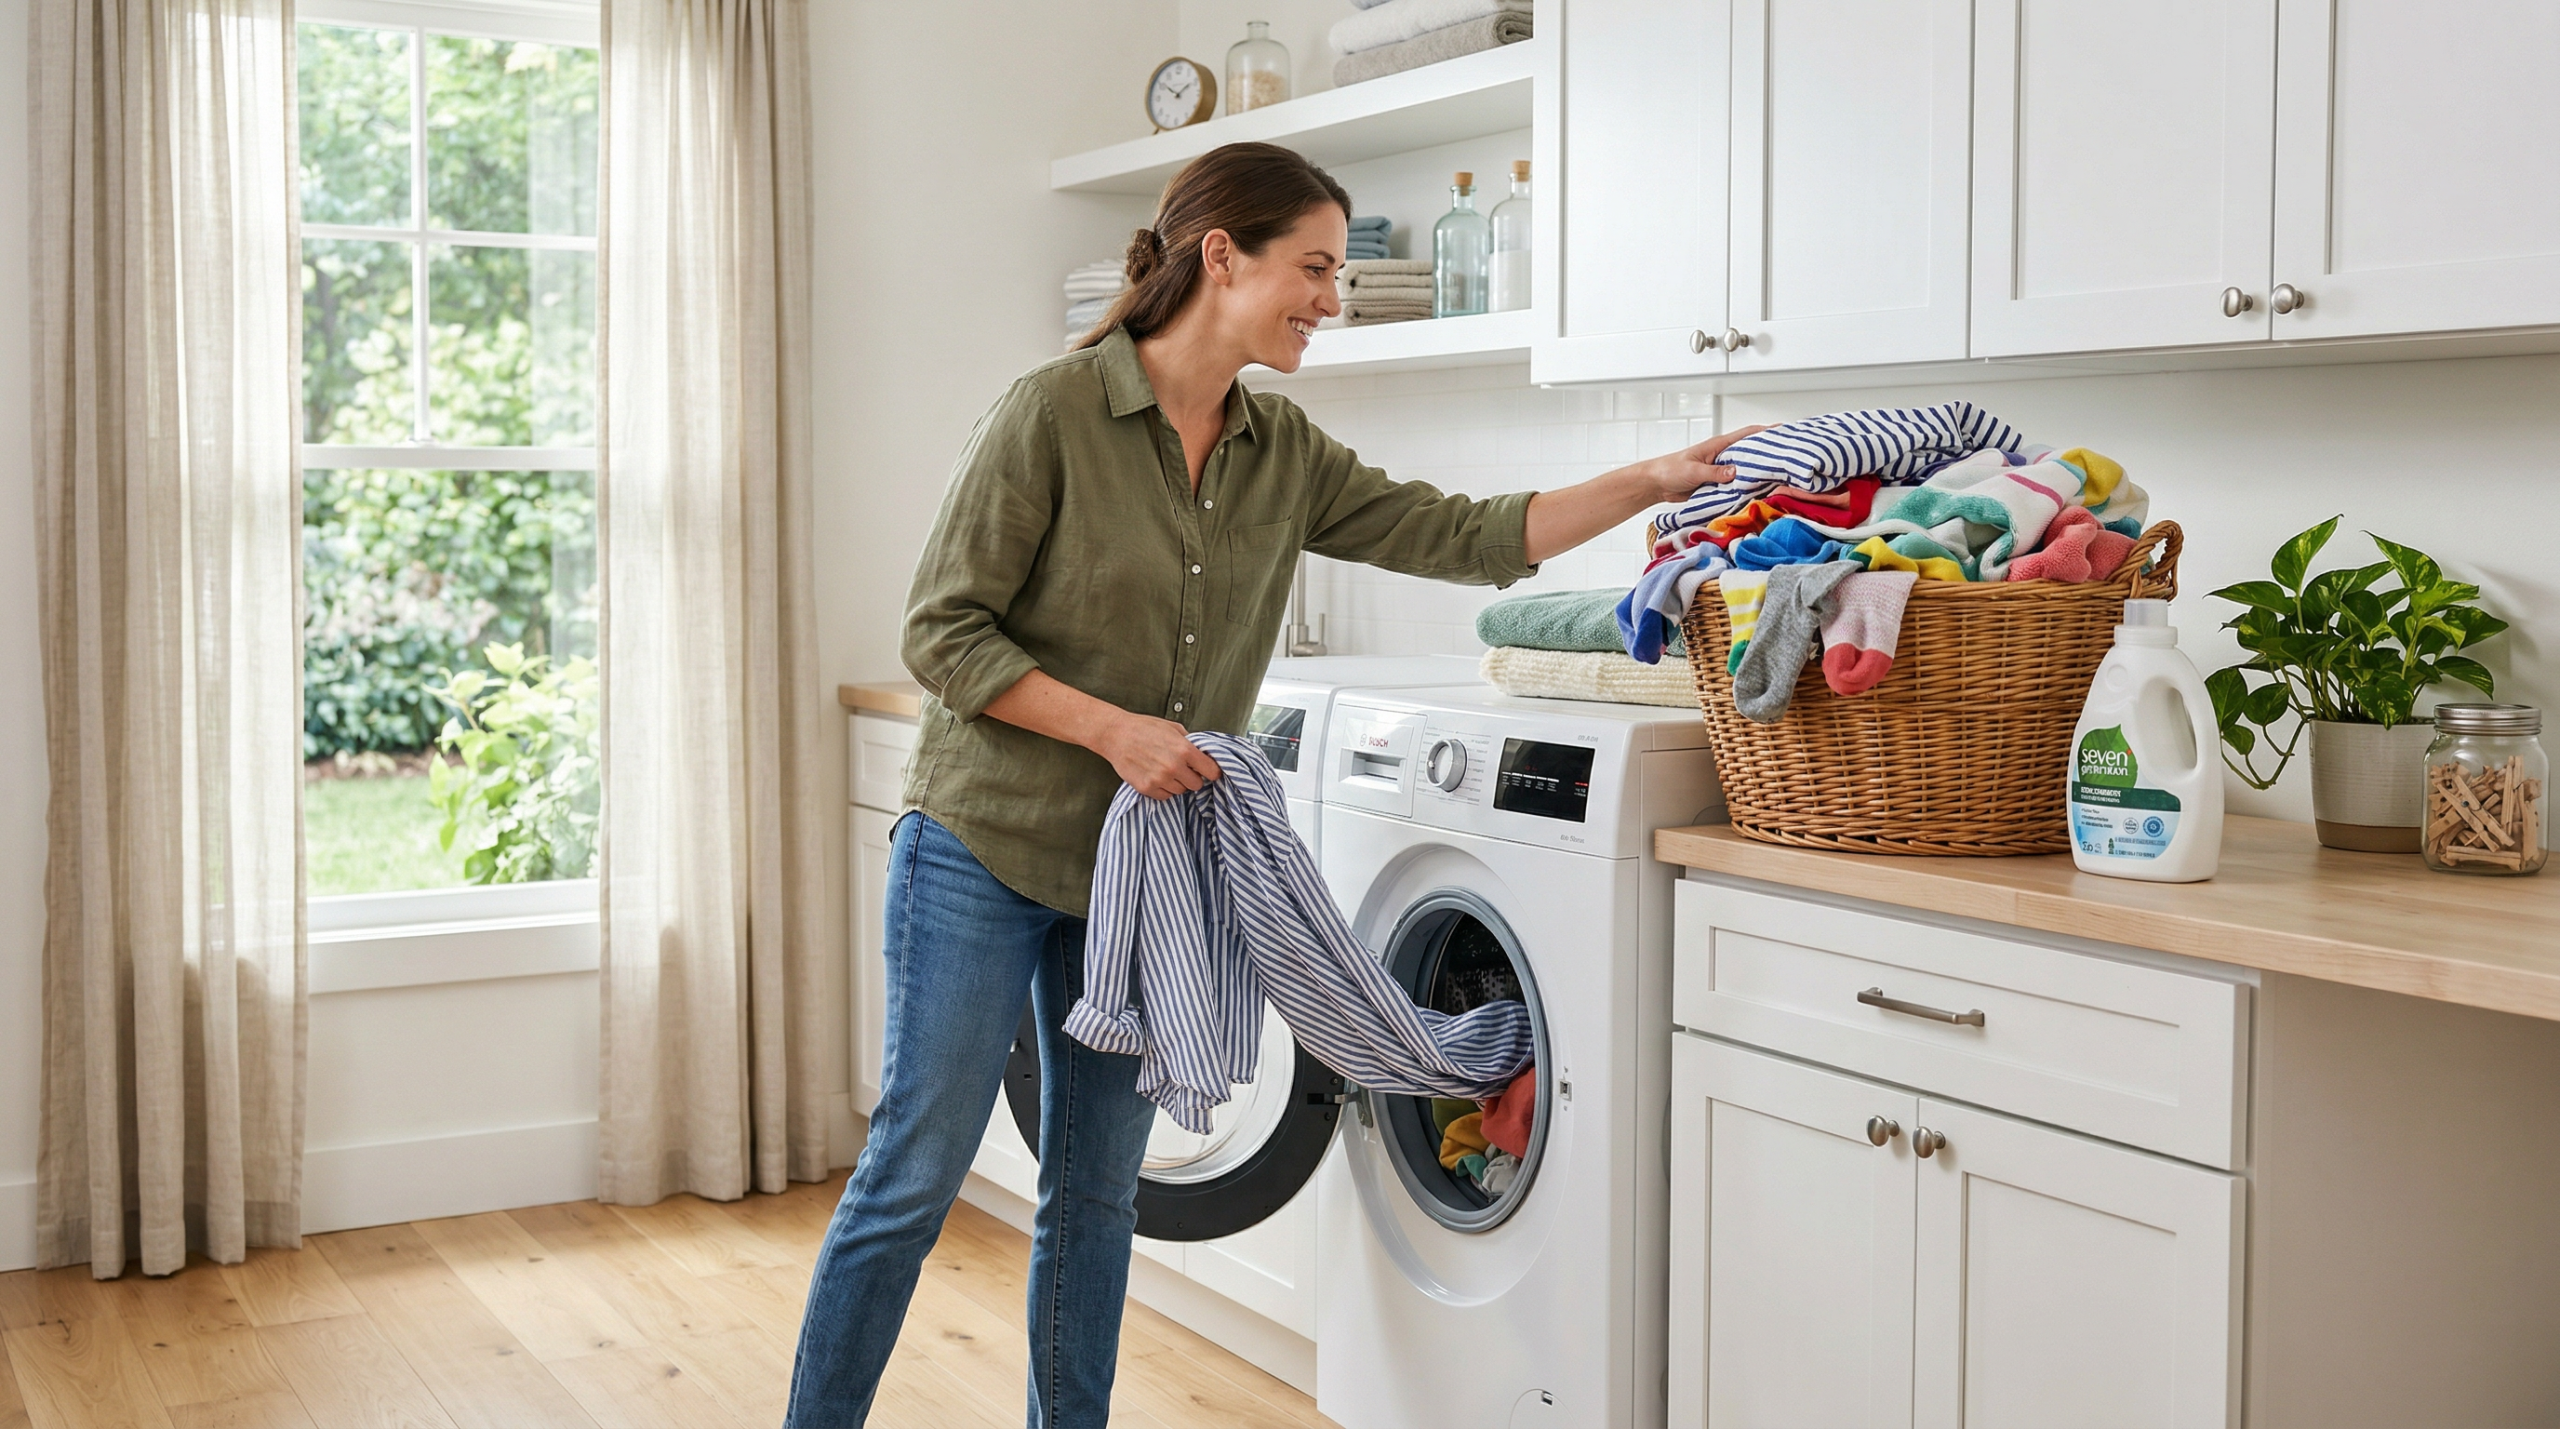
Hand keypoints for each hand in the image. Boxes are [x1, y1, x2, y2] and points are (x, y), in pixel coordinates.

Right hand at [1098, 713, 1223, 798]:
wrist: (1115, 734)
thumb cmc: (1143, 728)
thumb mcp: (1173, 728)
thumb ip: (1190, 742)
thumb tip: (1202, 754)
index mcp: (1184, 749)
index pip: (1211, 771)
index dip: (1212, 771)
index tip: (1209, 772)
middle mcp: (1174, 766)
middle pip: (1196, 784)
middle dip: (1192, 777)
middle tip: (1183, 769)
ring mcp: (1160, 779)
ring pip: (1180, 791)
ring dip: (1177, 783)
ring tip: (1165, 770)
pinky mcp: (1146, 787)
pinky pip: (1165, 796)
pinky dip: (1163, 789)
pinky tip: (1156, 776)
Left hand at [1636, 424, 1772, 504]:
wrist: (1657, 484)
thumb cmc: (1671, 470)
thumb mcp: (1693, 470)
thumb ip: (1714, 472)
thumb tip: (1736, 472)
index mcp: (1719, 446)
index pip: (1747, 434)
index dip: (1767, 431)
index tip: (1785, 431)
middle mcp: (1723, 456)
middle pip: (1751, 452)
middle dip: (1769, 452)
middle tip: (1789, 457)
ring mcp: (1722, 470)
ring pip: (1746, 469)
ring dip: (1760, 472)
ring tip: (1781, 476)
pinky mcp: (1718, 484)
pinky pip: (1737, 484)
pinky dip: (1747, 487)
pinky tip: (1760, 492)